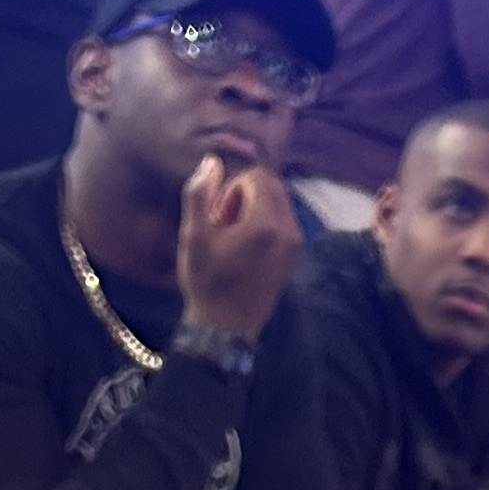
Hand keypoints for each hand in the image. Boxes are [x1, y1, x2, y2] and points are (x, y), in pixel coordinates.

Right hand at [175, 150, 301, 342]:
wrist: (225, 327)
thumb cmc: (206, 282)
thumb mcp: (193, 236)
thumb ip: (199, 194)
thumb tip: (212, 161)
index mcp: (265, 223)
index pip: (257, 177)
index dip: (232, 188)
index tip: (218, 215)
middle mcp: (288, 229)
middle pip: (272, 185)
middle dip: (246, 194)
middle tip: (224, 222)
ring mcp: (295, 243)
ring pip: (279, 201)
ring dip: (255, 207)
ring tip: (234, 235)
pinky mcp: (294, 254)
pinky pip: (284, 220)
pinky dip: (266, 221)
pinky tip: (246, 245)